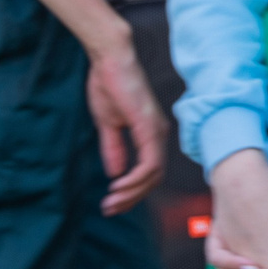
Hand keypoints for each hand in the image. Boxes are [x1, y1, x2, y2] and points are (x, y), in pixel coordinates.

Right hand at [85, 36, 168, 212]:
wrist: (109, 59)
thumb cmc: (109, 85)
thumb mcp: (108, 124)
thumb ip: (114, 148)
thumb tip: (115, 173)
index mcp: (151, 133)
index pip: (150, 172)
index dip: (133, 190)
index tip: (113, 202)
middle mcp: (159, 133)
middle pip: (154, 178)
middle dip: (132, 197)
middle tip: (111, 209)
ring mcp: (156, 130)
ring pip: (154, 174)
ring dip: (133, 192)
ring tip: (112, 201)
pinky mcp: (148, 126)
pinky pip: (150, 161)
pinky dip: (136, 178)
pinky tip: (119, 186)